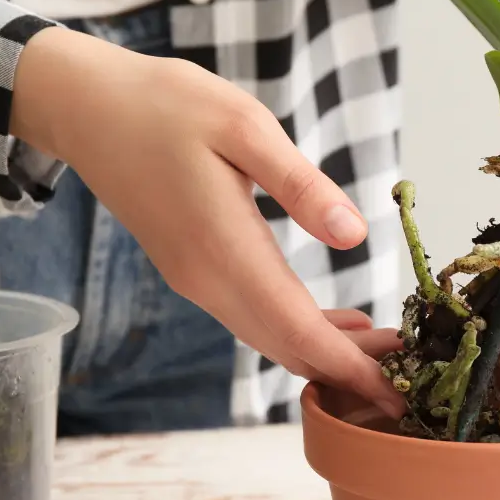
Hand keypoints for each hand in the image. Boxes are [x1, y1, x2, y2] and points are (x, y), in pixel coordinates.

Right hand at [9, 27, 404, 418]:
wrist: (85, 106)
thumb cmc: (166, 104)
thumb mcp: (243, 125)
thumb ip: (299, 185)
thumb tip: (354, 235)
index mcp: (224, 248)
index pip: (299, 330)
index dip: (352, 368)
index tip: (398, 396)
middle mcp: (207, 279)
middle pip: (288, 347)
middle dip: (350, 369)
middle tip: (413, 371)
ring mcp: (195, 279)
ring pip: (270, 337)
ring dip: (326, 352)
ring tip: (386, 348)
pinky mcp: (191, 269)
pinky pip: (254, 317)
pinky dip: (299, 330)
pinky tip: (337, 321)